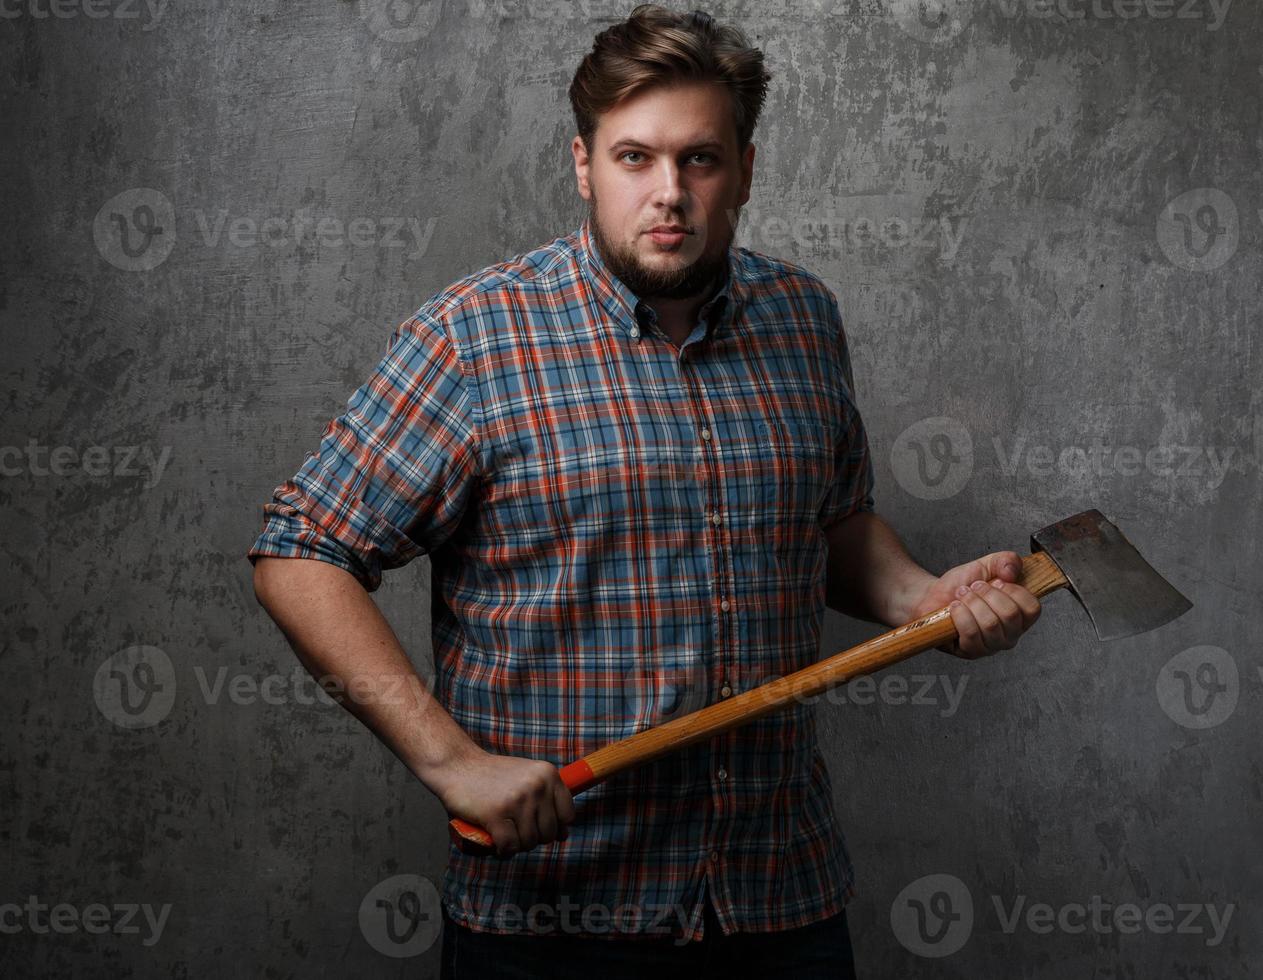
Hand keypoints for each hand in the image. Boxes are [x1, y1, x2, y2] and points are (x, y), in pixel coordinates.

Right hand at [434, 749, 575, 858]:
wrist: (457, 765)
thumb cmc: (492, 775)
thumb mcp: (527, 776)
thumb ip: (546, 798)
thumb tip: (564, 835)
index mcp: (548, 774)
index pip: (568, 815)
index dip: (556, 827)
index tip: (539, 826)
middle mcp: (537, 786)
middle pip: (548, 833)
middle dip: (533, 838)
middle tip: (516, 830)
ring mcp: (517, 800)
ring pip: (529, 842)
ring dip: (517, 845)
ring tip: (506, 834)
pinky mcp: (496, 814)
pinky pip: (509, 847)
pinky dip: (503, 851)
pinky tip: (497, 844)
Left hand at [907, 550, 1040, 659]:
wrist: (933, 595)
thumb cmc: (962, 585)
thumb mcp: (986, 565)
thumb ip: (1006, 560)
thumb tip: (1012, 572)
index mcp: (1020, 615)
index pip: (1032, 608)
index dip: (1013, 590)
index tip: (996, 581)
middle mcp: (1010, 634)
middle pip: (1010, 615)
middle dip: (987, 593)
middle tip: (973, 588)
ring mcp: (991, 646)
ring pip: (990, 624)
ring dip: (971, 602)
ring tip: (962, 596)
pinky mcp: (971, 652)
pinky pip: (971, 634)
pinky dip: (960, 614)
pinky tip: (954, 607)